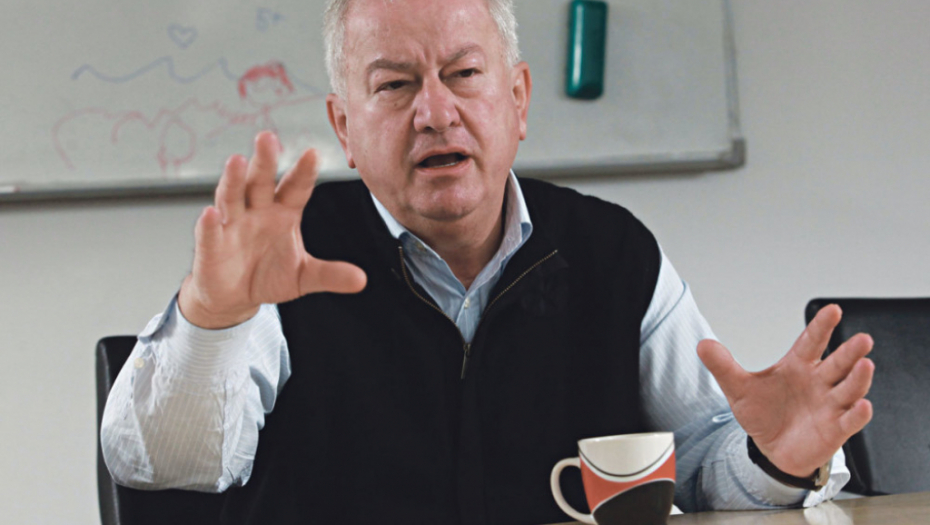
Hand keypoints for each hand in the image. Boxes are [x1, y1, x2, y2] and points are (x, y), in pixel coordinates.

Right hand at [179, 131, 366, 328]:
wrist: (235, 296)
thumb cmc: (269, 276)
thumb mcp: (304, 277)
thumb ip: (330, 274)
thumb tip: (361, 280)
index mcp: (283, 213)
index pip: (295, 188)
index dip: (303, 172)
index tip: (313, 153)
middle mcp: (256, 211)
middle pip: (260, 182)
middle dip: (264, 161)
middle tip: (268, 137)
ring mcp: (231, 225)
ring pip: (232, 197)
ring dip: (233, 179)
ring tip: (236, 161)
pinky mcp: (211, 245)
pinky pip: (210, 232)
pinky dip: (209, 223)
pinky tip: (210, 213)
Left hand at [697, 304, 873, 477]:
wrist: (771, 449)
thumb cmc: (763, 414)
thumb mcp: (739, 389)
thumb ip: (724, 366)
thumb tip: (703, 345)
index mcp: (798, 366)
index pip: (811, 341)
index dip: (821, 326)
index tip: (832, 309)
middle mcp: (819, 382)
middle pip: (839, 363)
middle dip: (851, 351)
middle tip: (862, 339)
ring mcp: (830, 405)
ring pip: (849, 389)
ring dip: (858, 378)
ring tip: (865, 365)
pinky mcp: (835, 429)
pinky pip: (850, 421)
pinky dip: (858, 414)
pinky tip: (863, 405)